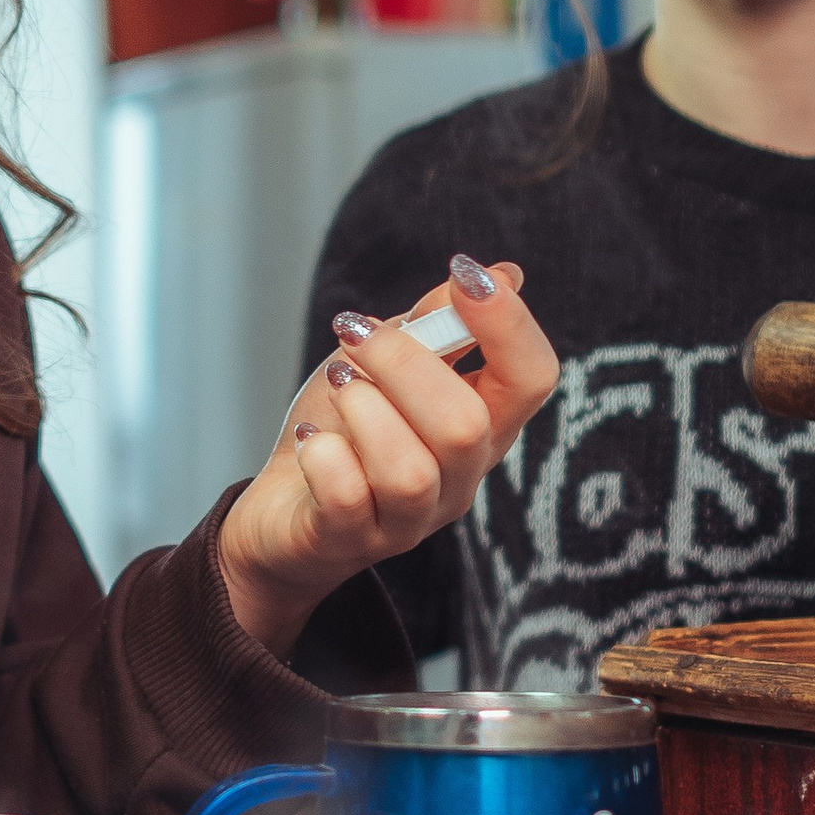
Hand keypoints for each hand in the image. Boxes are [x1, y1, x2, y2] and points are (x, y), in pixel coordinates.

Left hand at [215, 256, 557, 648]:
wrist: (281, 509)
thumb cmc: (343, 428)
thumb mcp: (386, 363)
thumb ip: (438, 323)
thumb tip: (503, 273)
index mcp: (482, 427)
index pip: (533, 379)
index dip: (509, 323)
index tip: (463, 274)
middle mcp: (458, 480)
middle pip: (465, 425)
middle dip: (403, 361)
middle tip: (353, 333)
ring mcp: (407, 519)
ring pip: (410, 470)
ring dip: (362, 409)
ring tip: (336, 388)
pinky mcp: (349, 540)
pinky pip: (346, 498)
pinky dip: (322, 455)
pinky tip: (311, 441)